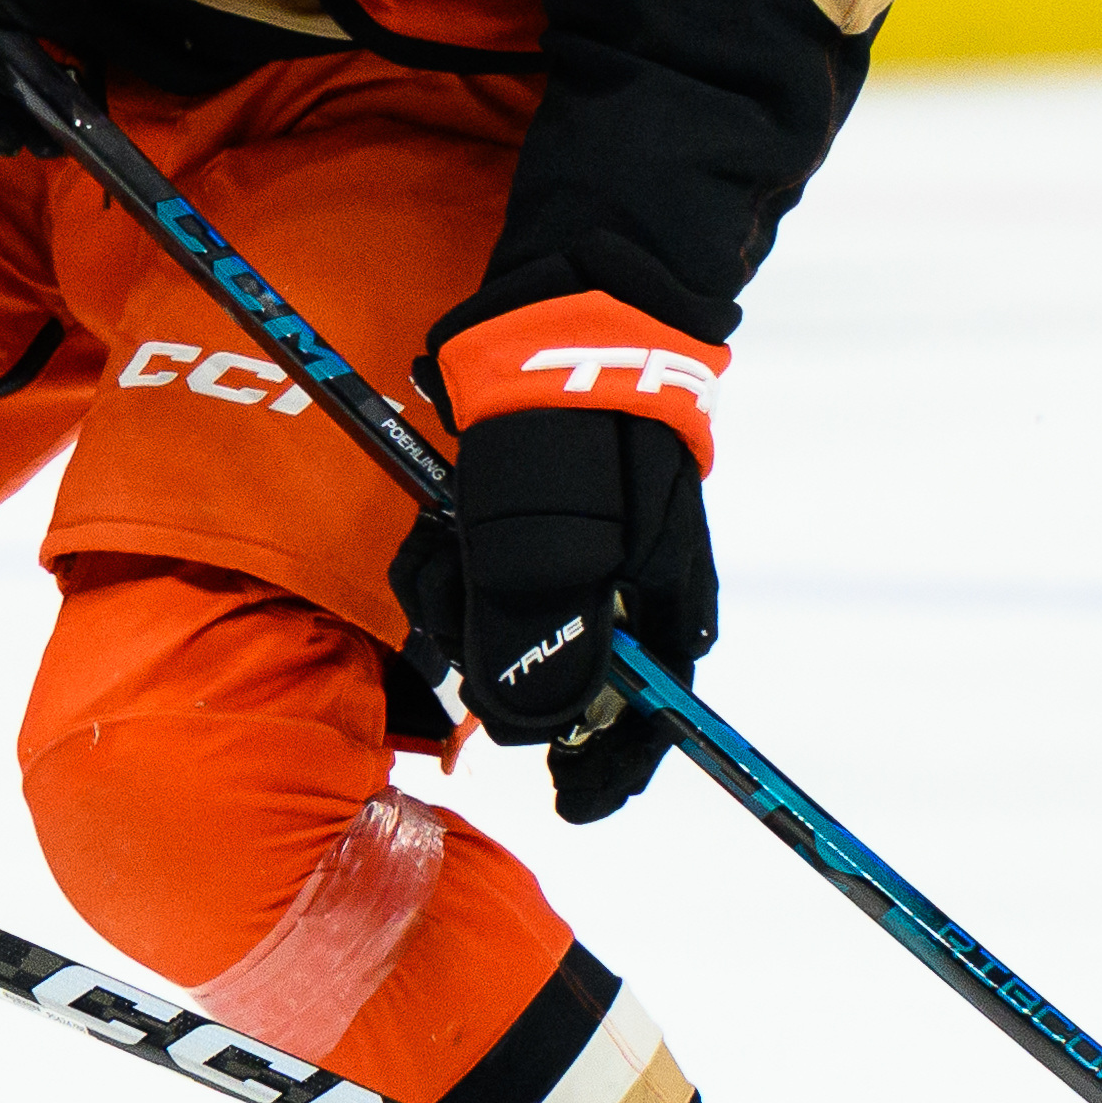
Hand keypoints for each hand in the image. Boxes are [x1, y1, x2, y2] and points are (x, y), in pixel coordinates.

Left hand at [396, 311, 731, 821]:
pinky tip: (439, 523)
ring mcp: (580, 551)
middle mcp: (627, 589)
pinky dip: (448, 562)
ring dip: (455, 600)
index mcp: (661, 607)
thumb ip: (537, 646)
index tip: (569, 804)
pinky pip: (480, 573)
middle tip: (455, 606)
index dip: (609, 772)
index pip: (653, 721)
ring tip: (443, 543)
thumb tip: (530, 732)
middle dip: (488, 656)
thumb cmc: (567, 421)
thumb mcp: (544, 541)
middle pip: (555, 678)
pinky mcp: (531, 517)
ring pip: (504, 626)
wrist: (562, 298)